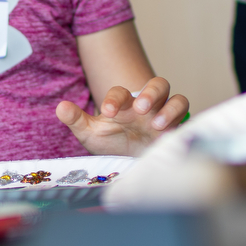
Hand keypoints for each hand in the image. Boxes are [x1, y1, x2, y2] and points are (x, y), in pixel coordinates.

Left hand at [56, 77, 188, 155]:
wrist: (131, 161)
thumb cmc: (112, 142)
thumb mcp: (91, 133)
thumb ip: (76, 120)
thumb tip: (60, 107)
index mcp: (125, 103)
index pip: (121, 92)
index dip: (114, 98)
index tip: (107, 112)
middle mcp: (147, 104)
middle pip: (158, 84)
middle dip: (150, 94)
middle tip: (139, 108)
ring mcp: (165, 114)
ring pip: (176, 98)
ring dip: (168, 108)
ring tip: (155, 124)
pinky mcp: (178, 127)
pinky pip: (186, 116)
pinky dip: (179, 121)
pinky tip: (166, 134)